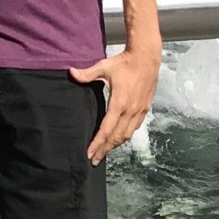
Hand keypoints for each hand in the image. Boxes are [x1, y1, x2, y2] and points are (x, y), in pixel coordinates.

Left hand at [71, 36, 160, 163]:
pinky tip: (120, 137)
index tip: (90, 154)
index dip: (98, 143)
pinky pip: (135, 127)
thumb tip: (70, 72)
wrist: (147, 58)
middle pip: (116, 137)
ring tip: (105, 151)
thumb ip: (87, 74)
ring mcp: (139, 111)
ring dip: (116, 145)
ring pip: (127, 134)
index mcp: (119, 103)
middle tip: (95, 159)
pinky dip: (126, 135)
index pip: (106, 130)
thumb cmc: (125, 62)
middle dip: (105, 149)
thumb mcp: (104, 66)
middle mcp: (130, 111)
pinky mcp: (145, 108)